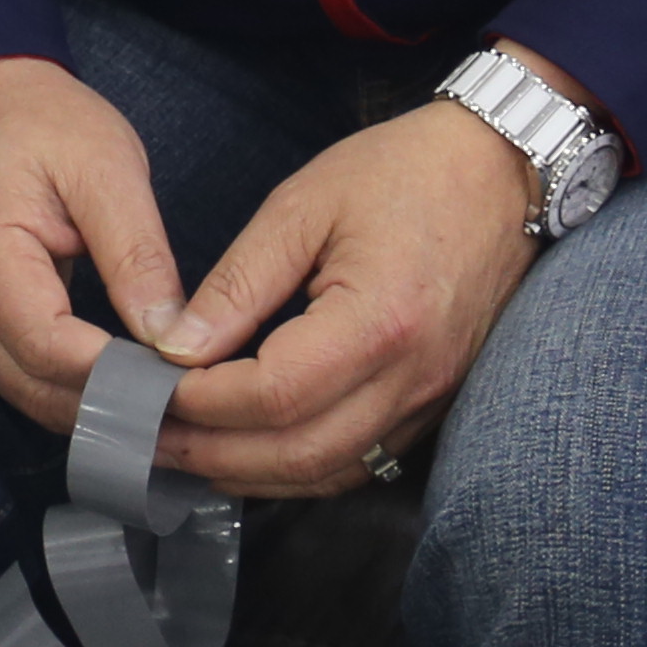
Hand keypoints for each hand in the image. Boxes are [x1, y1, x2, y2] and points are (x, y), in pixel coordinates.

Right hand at [0, 55, 186, 430]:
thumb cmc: (46, 120)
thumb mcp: (109, 169)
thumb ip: (138, 256)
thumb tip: (174, 342)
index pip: (53, 352)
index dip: (122, 382)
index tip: (191, 390)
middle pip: (36, 388)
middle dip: (115, 412)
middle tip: (194, 421)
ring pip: (27, 394)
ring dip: (96, 412)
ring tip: (170, 416)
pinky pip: (19, 375)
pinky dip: (73, 392)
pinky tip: (126, 393)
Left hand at [148, 64, 553, 496]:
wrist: (501, 173)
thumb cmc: (404, 172)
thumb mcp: (304, 204)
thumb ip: (239, 282)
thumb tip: (176, 346)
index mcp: (380, 320)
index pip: (273, 394)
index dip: (200, 402)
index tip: (145, 387)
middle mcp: (411, 378)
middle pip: (298, 454)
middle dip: (212, 454)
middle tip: (145, 435)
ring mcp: (429, 400)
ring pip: (328, 472)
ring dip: (250, 474)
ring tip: (183, 449)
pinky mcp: (432, 404)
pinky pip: (359, 462)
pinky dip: (297, 468)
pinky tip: (249, 449)